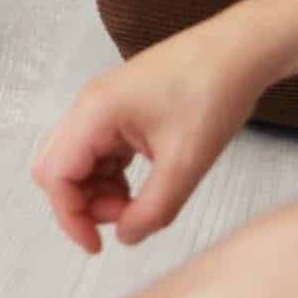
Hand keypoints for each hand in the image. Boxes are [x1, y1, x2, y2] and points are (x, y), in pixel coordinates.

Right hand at [28, 20, 275, 253]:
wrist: (242, 50)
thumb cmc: (213, 92)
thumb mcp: (185, 163)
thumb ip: (153, 209)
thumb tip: (125, 237)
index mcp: (95, 113)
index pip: (55, 176)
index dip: (70, 217)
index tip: (98, 247)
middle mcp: (90, 106)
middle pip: (58, 168)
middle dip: (83, 204)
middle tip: (126, 218)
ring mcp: (105, 106)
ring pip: (80, 162)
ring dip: (100, 191)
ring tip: (143, 203)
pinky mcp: (123, 109)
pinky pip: (102, 151)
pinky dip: (114, 176)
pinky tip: (147, 185)